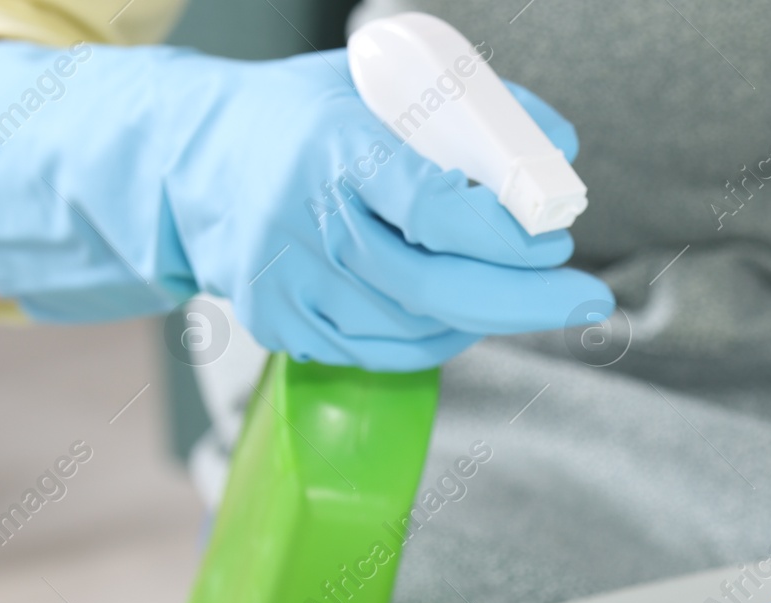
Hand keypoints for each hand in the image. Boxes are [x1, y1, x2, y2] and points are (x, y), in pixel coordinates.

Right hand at [0, 41, 610, 368]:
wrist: (184, 162)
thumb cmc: (301, 119)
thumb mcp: (380, 83)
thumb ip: (476, 110)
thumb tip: (563, 147)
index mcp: (334, 152)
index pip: (434, 211)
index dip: (505, 236)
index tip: (555, 236)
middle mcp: (308, 225)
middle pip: (435, 288)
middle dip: (525, 301)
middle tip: (586, 297)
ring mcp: (289, 286)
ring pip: (418, 328)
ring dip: (485, 315)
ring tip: (520, 288)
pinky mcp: (282, 327)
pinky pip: (385, 352)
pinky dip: (438, 336)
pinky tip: (462, 310)